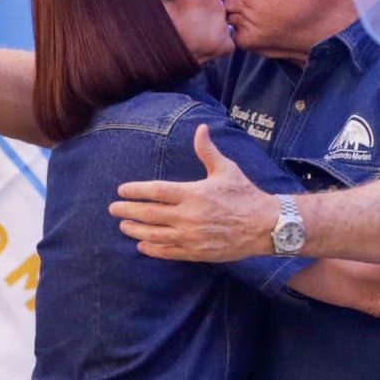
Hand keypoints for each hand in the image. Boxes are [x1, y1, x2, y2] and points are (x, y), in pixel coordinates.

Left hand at [107, 124, 279, 261]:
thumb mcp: (226, 169)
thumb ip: (208, 150)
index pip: (157, 191)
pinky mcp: (198, 251)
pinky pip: (170, 252)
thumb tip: (201, 128)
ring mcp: (192, 236)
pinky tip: (142, 245)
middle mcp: (189, 216)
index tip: (122, 190)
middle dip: (128, 211)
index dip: (136, 191)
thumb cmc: (245, 194)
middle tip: (113, 209)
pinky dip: (153, 249)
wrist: (265, 225)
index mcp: (194, 193)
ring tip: (123, 226)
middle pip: (150, 214)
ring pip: (155, 235)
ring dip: (136, 230)